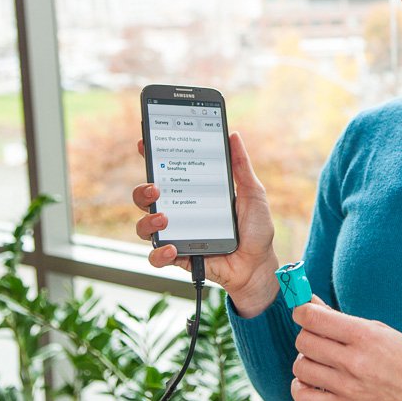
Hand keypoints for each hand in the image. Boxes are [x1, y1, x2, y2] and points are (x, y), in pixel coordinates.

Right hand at [133, 131, 279, 316]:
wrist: (259, 264)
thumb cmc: (256, 229)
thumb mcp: (252, 193)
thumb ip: (241, 166)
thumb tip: (233, 136)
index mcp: (194, 193)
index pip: (167, 172)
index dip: (152, 157)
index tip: (146, 143)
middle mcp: (180, 212)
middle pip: (146, 199)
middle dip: (142, 191)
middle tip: (155, 189)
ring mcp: (177, 235)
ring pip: (144, 227)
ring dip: (147, 221)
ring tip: (164, 219)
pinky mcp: (179, 257)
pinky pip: (157, 256)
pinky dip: (159, 253)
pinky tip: (172, 248)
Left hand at [291, 298, 401, 400]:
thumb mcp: (382, 332)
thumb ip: (346, 321)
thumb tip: (312, 306)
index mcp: (365, 337)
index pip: (313, 318)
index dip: (301, 310)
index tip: (303, 310)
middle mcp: (354, 363)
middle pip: (303, 341)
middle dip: (307, 334)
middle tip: (319, 336)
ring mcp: (348, 390)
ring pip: (300, 368)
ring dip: (306, 361)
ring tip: (320, 360)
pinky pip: (303, 398)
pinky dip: (303, 388)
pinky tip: (316, 382)